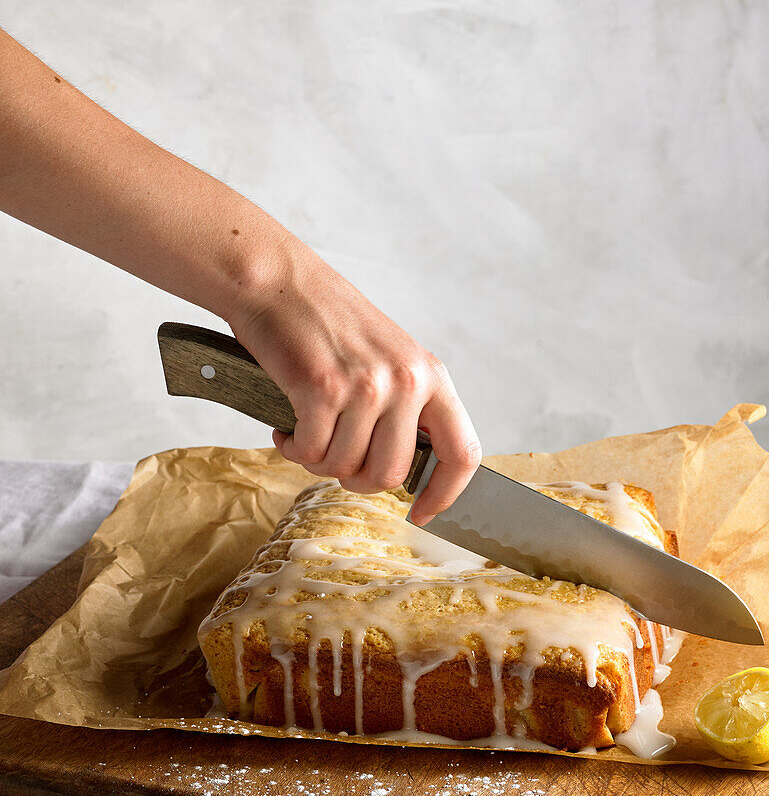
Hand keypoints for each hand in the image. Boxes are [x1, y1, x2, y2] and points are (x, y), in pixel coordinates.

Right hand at [228, 234, 481, 524]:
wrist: (279, 283)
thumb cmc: (329, 323)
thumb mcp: (389, 358)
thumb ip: (406, 409)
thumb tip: (406, 473)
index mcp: (431, 376)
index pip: (462, 452)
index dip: (446, 494)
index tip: (422, 512)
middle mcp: (405, 382)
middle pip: (390, 475)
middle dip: (355, 480)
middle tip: (334, 461)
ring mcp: (366, 386)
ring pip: (345, 467)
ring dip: (318, 461)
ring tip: (305, 433)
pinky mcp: (321, 389)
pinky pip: (311, 452)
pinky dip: (293, 448)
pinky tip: (287, 427)